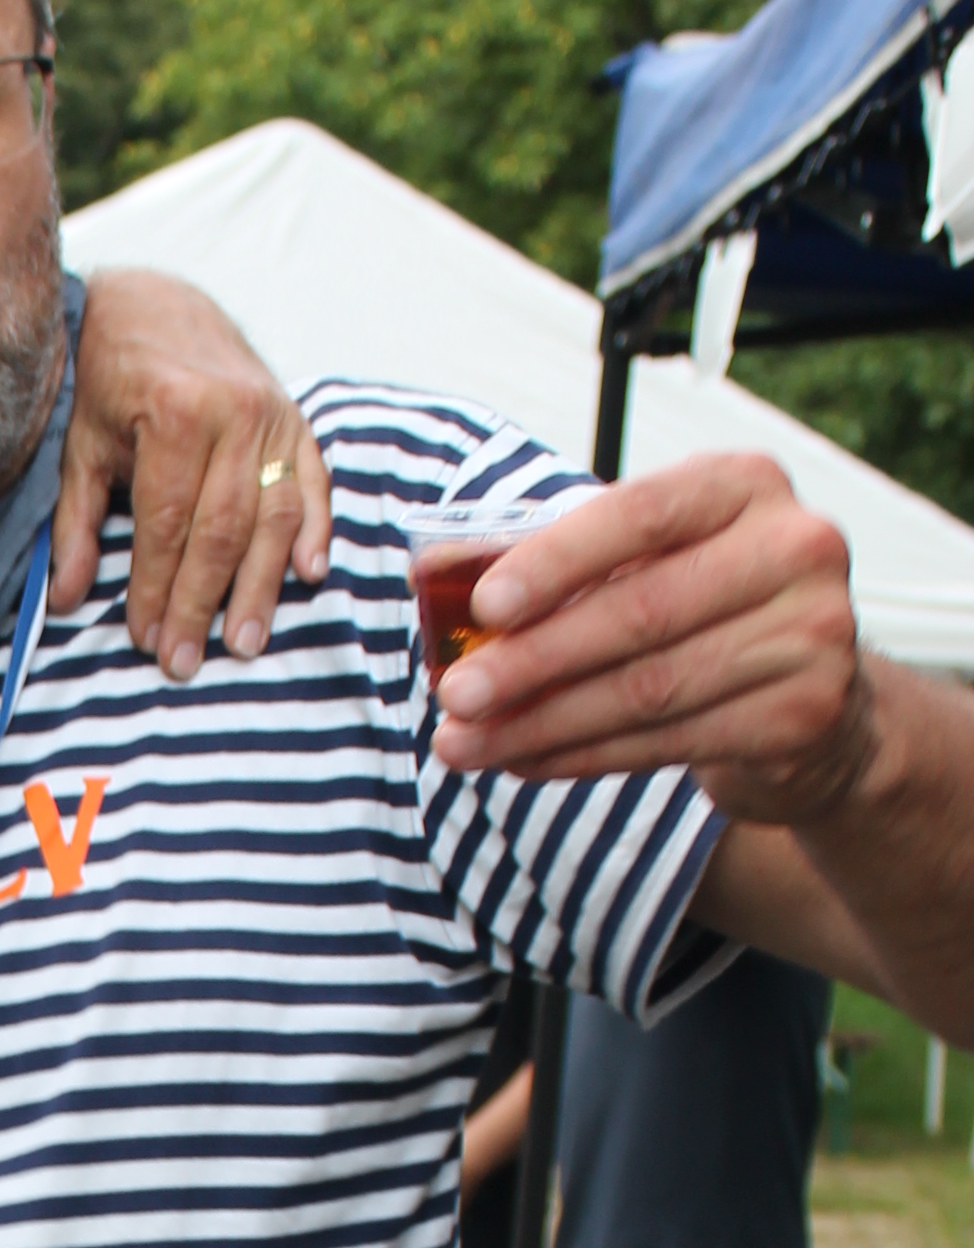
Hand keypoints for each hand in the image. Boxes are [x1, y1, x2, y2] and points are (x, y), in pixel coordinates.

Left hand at [58, 270, 331, 679]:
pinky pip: (313, 481)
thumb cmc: (108, 378)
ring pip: (272, 516)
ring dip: (259, 586)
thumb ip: (72, 521)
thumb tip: (63, 598)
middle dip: (201, 603)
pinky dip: (314, 529)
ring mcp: (273, 414)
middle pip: (222, 530)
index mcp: (175, 412)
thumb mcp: (78, 443)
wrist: (154, 302)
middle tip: (186, 661)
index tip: (146, 639)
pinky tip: (308, 574)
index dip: (156, 589)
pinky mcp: (296, 417)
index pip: (168, 525)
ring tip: (243, 642)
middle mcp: (234, 412)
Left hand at [431, 451, 865, 821]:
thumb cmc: (699, 611)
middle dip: (532, 662)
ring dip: (541, 724)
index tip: (484, 608)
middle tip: (453, 696)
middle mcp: (794, 550)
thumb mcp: (646, 561)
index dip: (557, 562)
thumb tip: (434, 573)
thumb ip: (560, 559)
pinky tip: (525, 761)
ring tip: (465, 744)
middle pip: (640, 613)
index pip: (640, 515)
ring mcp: (812, 635)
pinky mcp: (802, 715)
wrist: (811, 696)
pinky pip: (666, 743)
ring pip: (647, 690)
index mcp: (745, 486)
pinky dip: (582, 755)